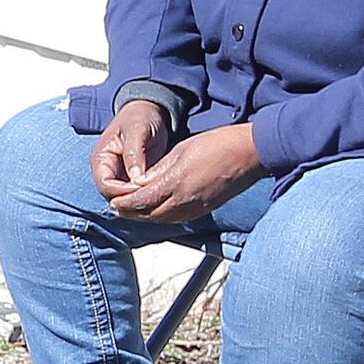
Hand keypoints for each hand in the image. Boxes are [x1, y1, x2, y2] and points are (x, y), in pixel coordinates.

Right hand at [91, 103, 170, 199]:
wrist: (149, 111)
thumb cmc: (140, 118)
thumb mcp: (137, 131)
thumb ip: (134, 153)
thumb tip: (135, 179)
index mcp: (101, 160)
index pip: (105, 185)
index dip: (122, 192)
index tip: (143, 188)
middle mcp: (108, 171)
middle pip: (114, 196)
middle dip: (132, 198)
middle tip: (154, 195)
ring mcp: (120, 176)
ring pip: (126, 197)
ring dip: (140, 199)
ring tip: (158, 195)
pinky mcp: (133, 178)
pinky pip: (137, 193)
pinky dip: (147, 195)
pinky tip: (160, 193)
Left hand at [112, 121, 259, 224]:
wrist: (250, 153)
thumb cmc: (217, 144)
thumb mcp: (181, 151)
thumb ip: (159, 170)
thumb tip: (140, 182)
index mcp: (176, 183)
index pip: (142, 200)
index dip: (125, 203)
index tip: (113, 200)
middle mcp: (186, 200)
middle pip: (150, 215)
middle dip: (131, 213)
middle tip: (117, 208)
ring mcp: (198, 206)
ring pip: (165, 220)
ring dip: (146, 217)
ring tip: (133, 212)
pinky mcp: (207, 208)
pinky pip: (180, 219)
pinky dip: (164, 218)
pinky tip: (159, 211)